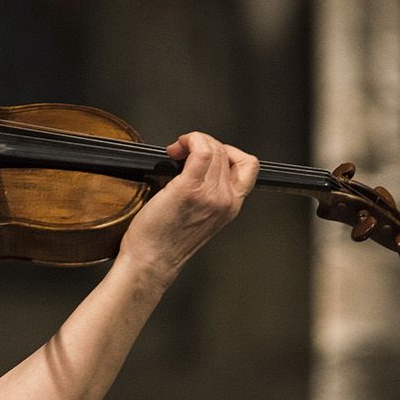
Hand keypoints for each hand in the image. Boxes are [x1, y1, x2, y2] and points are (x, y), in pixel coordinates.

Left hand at [119, 131, 258, 285]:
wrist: (151, 259)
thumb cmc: (165, 240)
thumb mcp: (200, 216)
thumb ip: (208, 193)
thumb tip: (196, 163)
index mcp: (231, 206)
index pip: (248, 165)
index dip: (228, 151)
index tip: (205, 154)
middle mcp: (226, 200)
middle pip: (226, 152)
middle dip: (202, 143)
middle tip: (180, 152)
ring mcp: (210, 195)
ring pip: (214, 148)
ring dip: (193, 140)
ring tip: (176, 151)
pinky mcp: (189, 189)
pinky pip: (200, 151)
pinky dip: (189, 140)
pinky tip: (174, 149)